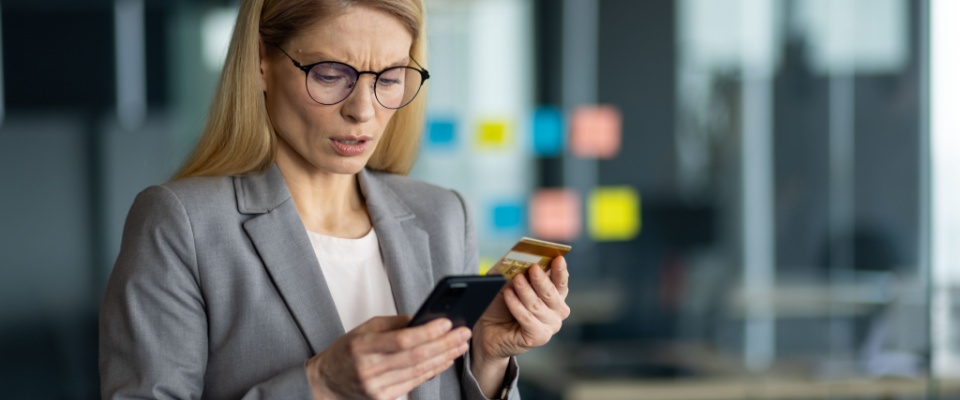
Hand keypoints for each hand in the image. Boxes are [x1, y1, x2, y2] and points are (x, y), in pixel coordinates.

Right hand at [305, 316, 470, 399]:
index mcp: (362, 346)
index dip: (427, 332)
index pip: (401, 340)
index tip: (447, 322)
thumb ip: (394, 324)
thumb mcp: (364, 329)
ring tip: (460, 345)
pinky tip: (445, 361)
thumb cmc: (347, 351)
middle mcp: (369, 369)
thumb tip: (425, 318)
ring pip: (418, 372)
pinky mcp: (382, 399)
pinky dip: (432, 371)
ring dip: (443, 358)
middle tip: (463, 333)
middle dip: (444, 344)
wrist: (326, 383)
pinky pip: (414, 384)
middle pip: (415, 357)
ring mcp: (376, 387)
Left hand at [473, 256, 570, 362]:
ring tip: (515, 279)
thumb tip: (523, 259)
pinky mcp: (539, 337)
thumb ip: (518, 270)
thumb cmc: (502, 302)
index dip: (560, 270)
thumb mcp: (508, 281)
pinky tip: (508, 295)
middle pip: (551, 293)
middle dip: (541, 280)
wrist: (488, 328)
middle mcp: (557, 311)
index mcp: (555, 294)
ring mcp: (550, 325)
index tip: (558, 258)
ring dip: (525, 291)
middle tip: (533, 267)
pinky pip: (527, 319)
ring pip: (537, 306)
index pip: (561, 281)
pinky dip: (516, 306)